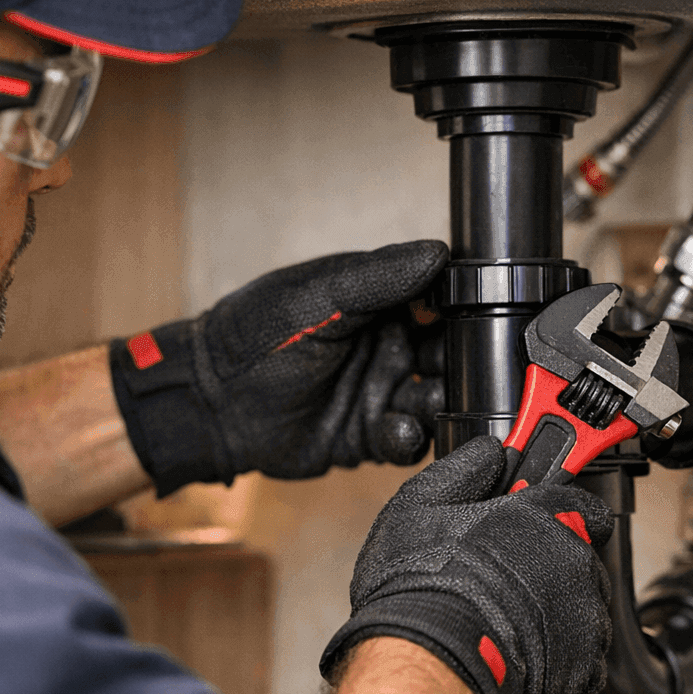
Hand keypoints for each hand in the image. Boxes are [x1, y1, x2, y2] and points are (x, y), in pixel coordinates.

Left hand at [109, 241, 446, 494]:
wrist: (214, 405)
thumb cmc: (254, 338)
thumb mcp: (318, 296)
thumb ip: (379, 278)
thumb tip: (437, 253)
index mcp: (381, 302)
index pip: (443, 298)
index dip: (465, 306)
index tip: (478, 313)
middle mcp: (389, 346)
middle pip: (453, 353)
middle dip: (467, 361)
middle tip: (466, 366)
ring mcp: (383, 392)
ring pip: (439, 398)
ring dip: (445, 401)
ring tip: (430, 398)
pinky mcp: (371, 437)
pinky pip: (410, 440)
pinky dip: (412, 437)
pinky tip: (396, 427)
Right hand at [319, 437, 613, 693]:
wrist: (428, 662)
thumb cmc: (419, 587)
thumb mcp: (418, 506)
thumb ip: (462, 470)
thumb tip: (489, 452)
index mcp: (543, 517)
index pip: (580, 505)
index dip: (554, 517)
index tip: (533, 528)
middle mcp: (576, 562)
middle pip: (577, 560)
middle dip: (547, 570)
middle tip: (500, 584)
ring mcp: (586, 617)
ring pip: (581, 609)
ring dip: (552, 615)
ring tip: (502, 624)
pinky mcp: (587, 667)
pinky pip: (581, 659)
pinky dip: (558, 660)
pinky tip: (517, 655)